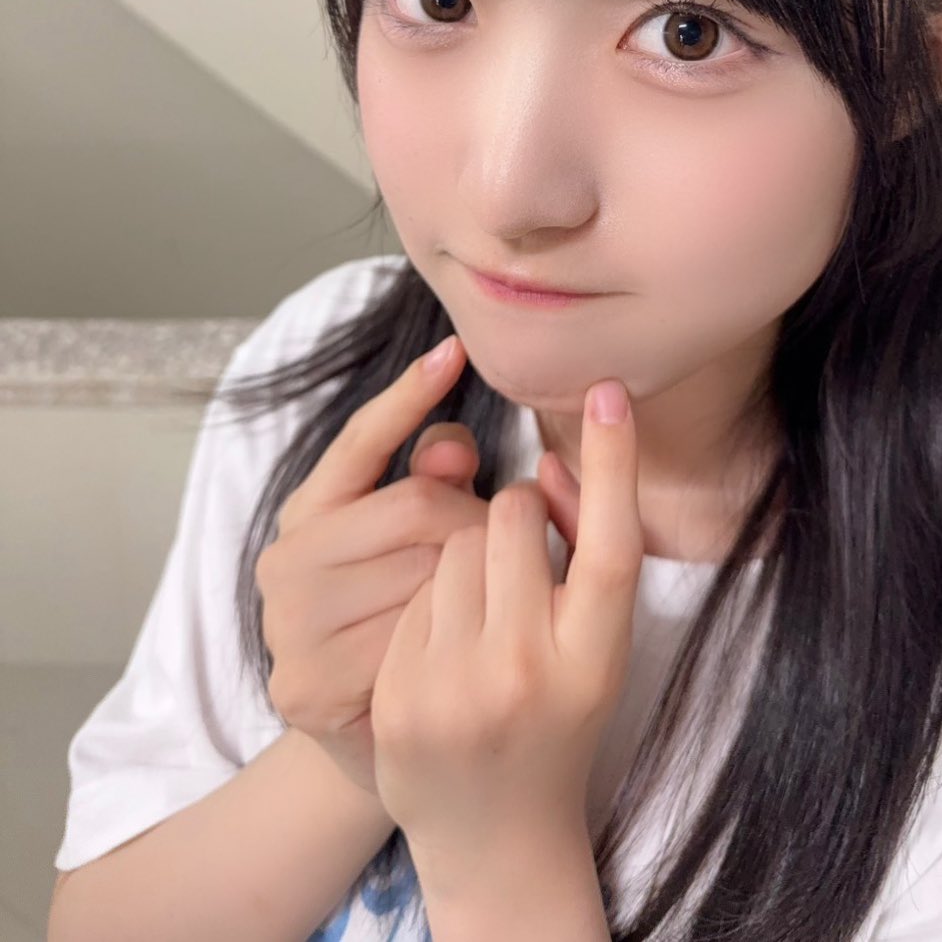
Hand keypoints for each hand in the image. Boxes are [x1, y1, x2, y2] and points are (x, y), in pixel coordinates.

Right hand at [255, 334, 580, 797]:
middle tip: (507, 544)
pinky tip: (460, 641)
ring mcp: (288, 625)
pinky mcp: (305, 686)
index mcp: (307, 512)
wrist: (390, 743)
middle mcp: (283, 562)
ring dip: (472, 580)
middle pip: (414, 507)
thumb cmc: (412, 616)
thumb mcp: (419, 540)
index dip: (408, 396)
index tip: (454, 350)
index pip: (359, 441)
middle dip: (476, 520)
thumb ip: (434, 482)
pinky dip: (450, 635)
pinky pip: (410, 639)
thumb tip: (455, 445)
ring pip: (420, 572)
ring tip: (488, 595)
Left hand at [370, 369, 642, 893]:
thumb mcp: (593, 645)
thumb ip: (583, 553)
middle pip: (516, 519)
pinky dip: (425, 597)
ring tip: (479, 609)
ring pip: (451, 541)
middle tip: (516, 551)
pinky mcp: (401, 698)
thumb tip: (550, 464)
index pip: (616, 544)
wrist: (496, 833)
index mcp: (597, 658)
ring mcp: (460, 688)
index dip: (616, 461)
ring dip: (462, 549)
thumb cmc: (556, 715)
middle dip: (511, 511)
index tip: (609, 390)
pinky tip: (441, 646)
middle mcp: (533, 672)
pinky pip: (411, 589)